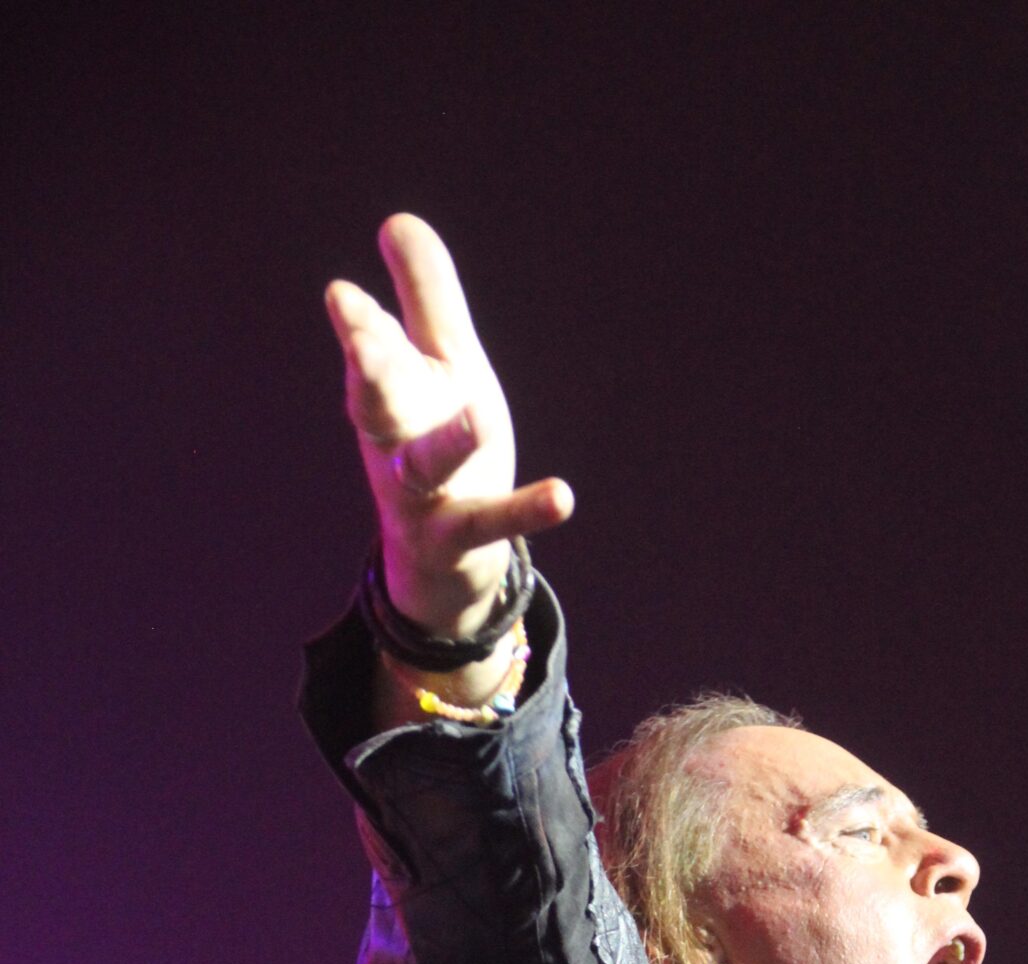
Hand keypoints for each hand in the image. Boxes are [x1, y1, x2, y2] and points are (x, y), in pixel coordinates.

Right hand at [325, 214, 572, 641]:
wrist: (441, 558)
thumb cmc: (437, 441)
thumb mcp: (439, 366)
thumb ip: (423, 297)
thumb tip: (398, 222)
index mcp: (391, 391)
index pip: (371, 351)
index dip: (358, 325)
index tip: (343, 297)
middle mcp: (397, 440)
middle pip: (377, 402)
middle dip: (368, 369)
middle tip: (361, 337)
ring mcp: (425, 493)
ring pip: (427, 464)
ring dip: (449, 440)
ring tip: (478, 416)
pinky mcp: (460, 534)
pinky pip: (492, 522)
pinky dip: (526, 510)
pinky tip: (563, 496)